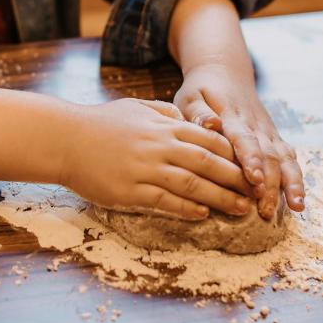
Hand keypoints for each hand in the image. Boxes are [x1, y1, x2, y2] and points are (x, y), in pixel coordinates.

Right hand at [58, 98, 255, 220]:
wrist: (64, 138)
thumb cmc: (100, 122)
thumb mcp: (137, 107)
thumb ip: (165, 112)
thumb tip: (188, 116)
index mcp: (163, 125)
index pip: (209, 138)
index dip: (234, 154)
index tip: (253, 165)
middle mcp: (158, 145)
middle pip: (208, 162)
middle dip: (236, 177)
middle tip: (258, 191)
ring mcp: (145, 168)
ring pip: (191, 184)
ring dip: (220, 197)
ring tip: (241, 207)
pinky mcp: (130, 190)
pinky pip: (164, 200)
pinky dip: (186, 208)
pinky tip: (203, 214)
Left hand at [172, 66, 304, 218]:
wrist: (225, 71)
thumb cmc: (202, 89)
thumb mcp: (192, 96)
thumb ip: (199, 113)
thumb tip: (210, 125)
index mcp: (232, 117)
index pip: (244, 139)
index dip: (251, 159)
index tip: (253, 179)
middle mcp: (255, 126)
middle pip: (268, 155)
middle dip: (270, 183)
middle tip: (265, 209)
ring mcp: (268, 132)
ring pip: (284, 158)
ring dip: (290, 183)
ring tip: (295, 207)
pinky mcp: (274, 137)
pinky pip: (289, 158)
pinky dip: (296, 179)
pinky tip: (298, 201)